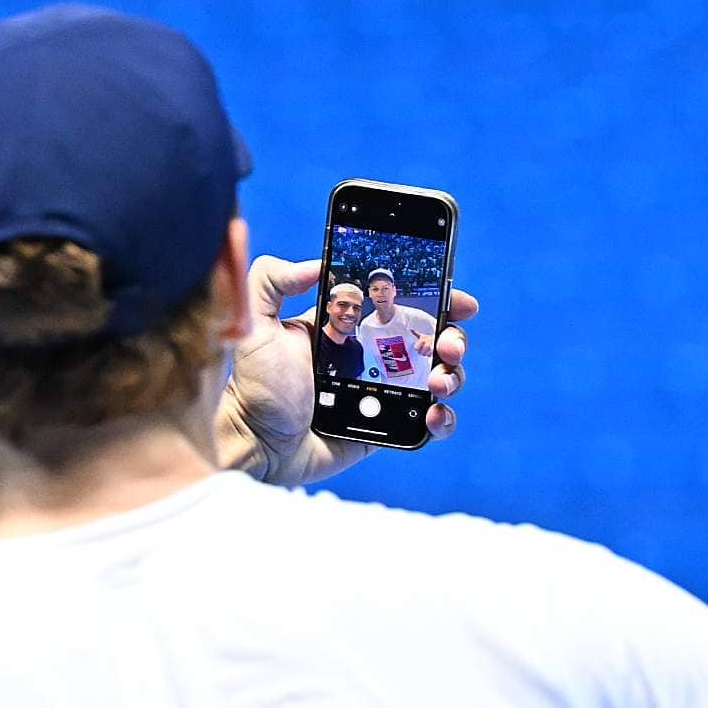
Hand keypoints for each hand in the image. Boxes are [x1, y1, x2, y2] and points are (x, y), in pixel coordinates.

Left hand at [217, 256, 476, 485]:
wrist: (255, 445)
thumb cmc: (253, 387)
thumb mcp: (256, 324)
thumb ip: (271, 280)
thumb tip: (317, 262)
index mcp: (348, 328)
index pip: (400, 306)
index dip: (433, 299)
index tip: (454, 298)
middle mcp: (370, 358)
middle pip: (429, 341)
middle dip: (451, 337)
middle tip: (447, 345)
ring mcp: (382, 394)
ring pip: (437, 378)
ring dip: (452, 374)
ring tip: (439, 381)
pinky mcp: (386, 427)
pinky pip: (428, 422)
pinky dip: (444, 418)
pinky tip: (434, 414)